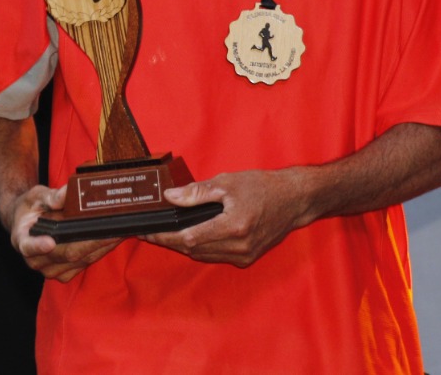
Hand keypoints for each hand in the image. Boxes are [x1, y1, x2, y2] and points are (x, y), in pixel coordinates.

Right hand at [5, 184, 121, 281]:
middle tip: (111, 228)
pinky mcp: (63, 273)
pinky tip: (111, 239)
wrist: (26, 223)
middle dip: (90, 241)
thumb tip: (66, 193)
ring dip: (100, 247)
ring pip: (79, 260)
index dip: (39, 245)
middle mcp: (35, 260)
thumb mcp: (36, 196)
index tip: (50, 242)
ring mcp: (49, 269)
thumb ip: (50, 196)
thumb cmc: (31, 208)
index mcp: (22, 240)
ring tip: (118, 231)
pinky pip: (84, 264)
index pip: (28, 246)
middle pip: (65, 254)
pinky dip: (98, 252)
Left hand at [141, 168, 316, 267]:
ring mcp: (244, 255)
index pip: (188, 238)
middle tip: (151, 232)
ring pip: (203, 255)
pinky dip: (201, 247)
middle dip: (169, 241)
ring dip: (184, 246)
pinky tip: (190, 236)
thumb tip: (171, 197)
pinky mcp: (247, 258)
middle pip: (193, 249)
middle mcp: (239, 246)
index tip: (147, 232)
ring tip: (165, 233)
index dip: (164, 237)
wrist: (293, 200)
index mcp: (233, 226)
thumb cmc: (263, 187)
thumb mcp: (227, 183)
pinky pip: (216, 256)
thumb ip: (197, 192)